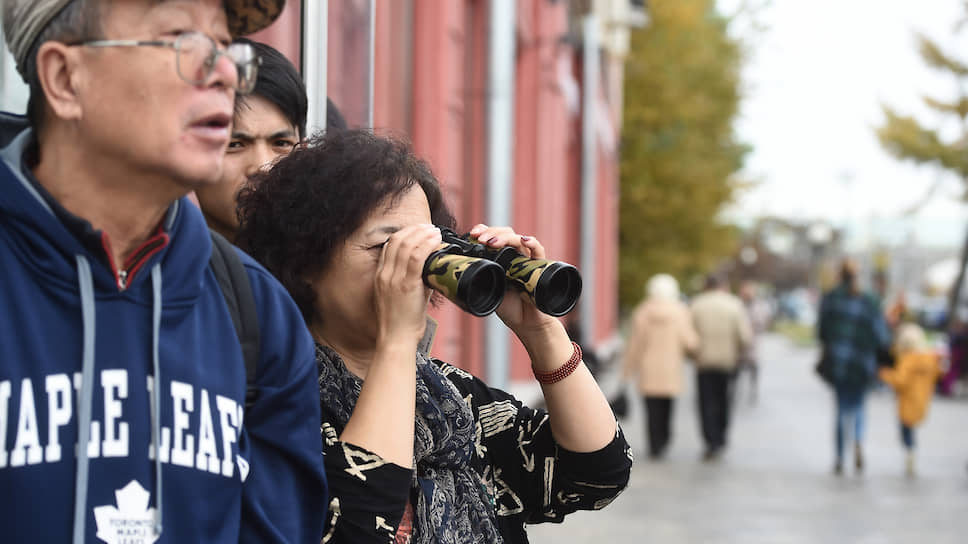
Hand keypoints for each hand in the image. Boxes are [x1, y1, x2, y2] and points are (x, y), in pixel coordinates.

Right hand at [374, 224, 441, 344]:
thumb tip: (429, 269)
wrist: (396, 339)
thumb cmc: (400, 322)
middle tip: (428, 227)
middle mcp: (384, 274)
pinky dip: (427, 244)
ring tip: (434, 231)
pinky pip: (416, 257)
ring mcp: (394, 279)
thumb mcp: (400, 297)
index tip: (417, 231)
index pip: (388, 246)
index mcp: (380, 276)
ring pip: (407, 245)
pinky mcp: (407, 285)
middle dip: (414, 230)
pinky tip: (435, 240)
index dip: (404, 234)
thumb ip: (411, 280)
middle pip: (396, 241)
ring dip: (422, 234)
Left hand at [467, 224, 559, 337]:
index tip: (472, 234)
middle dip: (491, 232)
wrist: (525, 322)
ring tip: (491, 242)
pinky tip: (524, 240)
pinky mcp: (539, 268)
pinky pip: (539, 251)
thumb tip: (461, 270)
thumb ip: (479, 278)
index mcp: (500, 258)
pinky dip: (532, 243)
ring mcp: (527, 260)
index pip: (493, 236)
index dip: (483, 231)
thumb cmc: (508, 306)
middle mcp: (514, 256)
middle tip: (479, 238)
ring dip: (504, 237)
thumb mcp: (488, 290)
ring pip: (518, 239)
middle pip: (505, 233)